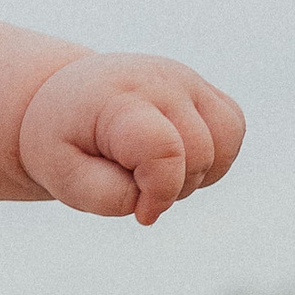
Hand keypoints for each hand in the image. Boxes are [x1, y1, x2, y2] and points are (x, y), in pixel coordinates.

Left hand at [16, 52, 245, 225]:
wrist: (66, 99)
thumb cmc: (62, 141)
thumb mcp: (60, 175)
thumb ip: (106, 196)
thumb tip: (153, 200)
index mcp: (118, 99)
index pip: (163, 150)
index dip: (160, 193)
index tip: (141, 213)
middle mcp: (160, 82)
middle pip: (199, 154)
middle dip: (174, 189)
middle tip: (136, 187)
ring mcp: (186, 80)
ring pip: (226, 142)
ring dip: (199, 174)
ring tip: (155, 173)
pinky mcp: (202, 88)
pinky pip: (233, 130)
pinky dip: (215, 157)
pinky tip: (178, 159)